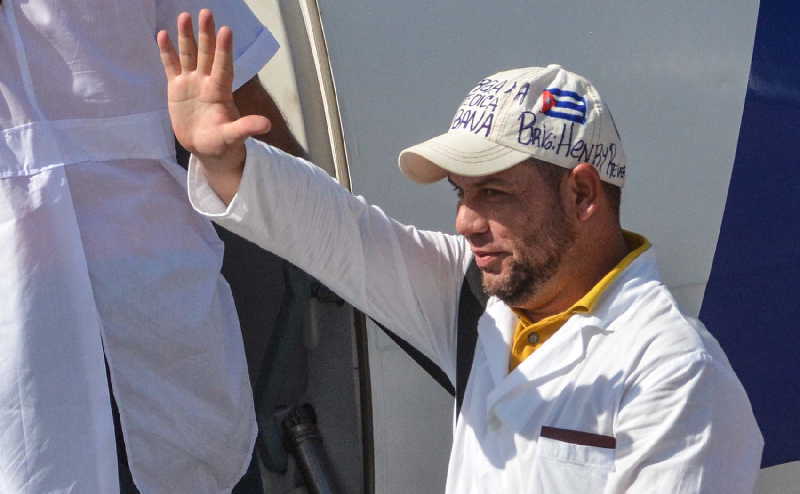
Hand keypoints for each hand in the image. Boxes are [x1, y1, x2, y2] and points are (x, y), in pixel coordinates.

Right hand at [157, 10, 269, 199]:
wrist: (205, 148)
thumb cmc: (223, 143)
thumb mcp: (233, 137)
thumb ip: (246, 128)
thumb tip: (267, 125)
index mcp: (220, 92)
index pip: (223, 67)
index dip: (225, 50)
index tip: (227, 31)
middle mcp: (207, 82)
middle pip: (207, 54)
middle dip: (207, 34)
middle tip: (206, 13)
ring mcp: (192, 83)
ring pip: (189, 55)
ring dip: (187, 37)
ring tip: (185, 16)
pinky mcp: (177, 88)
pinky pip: (171, 66)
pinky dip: (167, 52)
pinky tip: (163, 35)